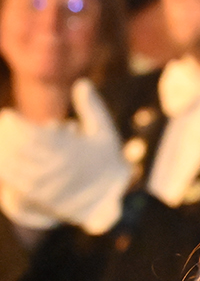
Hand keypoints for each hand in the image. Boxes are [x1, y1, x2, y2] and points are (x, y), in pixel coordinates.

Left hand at [0, 79, 129, 233]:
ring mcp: (44, 185)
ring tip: (0, 136)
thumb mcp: (104, 131)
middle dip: (6, 136)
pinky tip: (1, 157)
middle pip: (20, 151)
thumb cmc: (105, 159)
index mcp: (70, 152)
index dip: (17, 126)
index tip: (7, 114)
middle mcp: (55, 169)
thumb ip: (91, 107)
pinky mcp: (37, 196)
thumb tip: (82, 83)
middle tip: (3, 123)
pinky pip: (13, 182)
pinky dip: (4, 168)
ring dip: (2, 152)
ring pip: (12, 167)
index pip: (35, 137)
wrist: (108, 197)